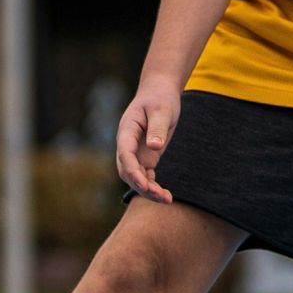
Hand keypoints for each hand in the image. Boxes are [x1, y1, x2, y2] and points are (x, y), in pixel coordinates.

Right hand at [118, 77, 180, 199]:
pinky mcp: (146, 157)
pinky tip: (166, 195)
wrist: (159, 92)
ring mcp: (135, 152)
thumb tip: (155, 147)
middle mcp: (127, 144)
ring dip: (148, 190)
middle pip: (127, 171)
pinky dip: (153, 186)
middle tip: (161, 196)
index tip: (145, 185)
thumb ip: (157, 128)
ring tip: (167, 200)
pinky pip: (145, 176)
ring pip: (135, 177)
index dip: (132, 171)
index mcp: (127, 130)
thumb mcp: (162, 110)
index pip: (125, 154)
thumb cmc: (160, 98)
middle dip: (141, 186)